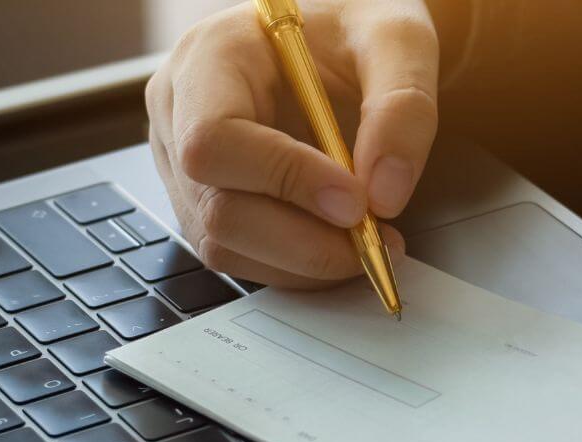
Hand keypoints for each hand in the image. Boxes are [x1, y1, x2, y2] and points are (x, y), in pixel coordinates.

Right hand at [146, 0, 435, 287]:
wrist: (342, 46)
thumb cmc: (357, 33)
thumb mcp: (397, 41)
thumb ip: (403, 107)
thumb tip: (385, 196)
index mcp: (209, 56)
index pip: (213, 140)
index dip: (283, 180)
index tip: (356, 201)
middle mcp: (178, 112)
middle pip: (215, 207)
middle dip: (302, 240)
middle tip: (376, 239)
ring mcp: (181, 163)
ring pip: (224, 243)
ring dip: (304, 262)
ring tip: (370, 243)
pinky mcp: (203, 202)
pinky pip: (239, 256)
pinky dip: (296, 267)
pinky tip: (340, 246)